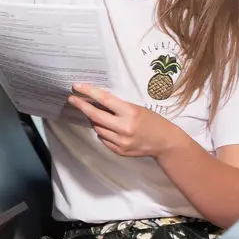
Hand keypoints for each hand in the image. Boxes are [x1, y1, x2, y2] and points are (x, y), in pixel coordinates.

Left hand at [68, 84, 185, 158]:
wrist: (165, 143)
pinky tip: (107, 128)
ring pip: (97, 128)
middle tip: (72, 99)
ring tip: (97, 115)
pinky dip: (102, 131)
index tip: (77, 87)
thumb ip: (117, 106)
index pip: (104, 99)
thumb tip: (95, 101)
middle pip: (95, 115)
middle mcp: (124, 128)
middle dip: (81, 106)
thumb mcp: (136, 108)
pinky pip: (103, 139)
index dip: (88, 92)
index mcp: (130, 113)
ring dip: (93, 120)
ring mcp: (121, 141)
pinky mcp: (120, 151)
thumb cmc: (152, 121)